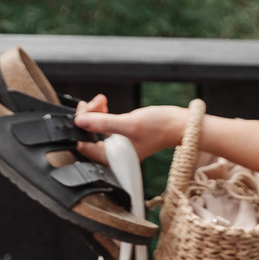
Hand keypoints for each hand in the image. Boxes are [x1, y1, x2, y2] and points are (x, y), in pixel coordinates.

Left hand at [72, 96, 189, 162]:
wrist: (178, 125)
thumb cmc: (159, 128)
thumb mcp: (128, 123)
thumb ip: (103, 123)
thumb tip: (80, 121)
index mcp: (113, 158)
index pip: (85, 147)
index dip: (79, 129)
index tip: (80, 113)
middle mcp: (114, 154)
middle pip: (89, 137)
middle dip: (87, 118)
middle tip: (91, 104)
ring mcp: (118, 145)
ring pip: (96, 129)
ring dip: (95, 113)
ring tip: (100, 101)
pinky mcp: (122, 136)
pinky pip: (105, 125)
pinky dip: (102, 114)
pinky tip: (104, 104)